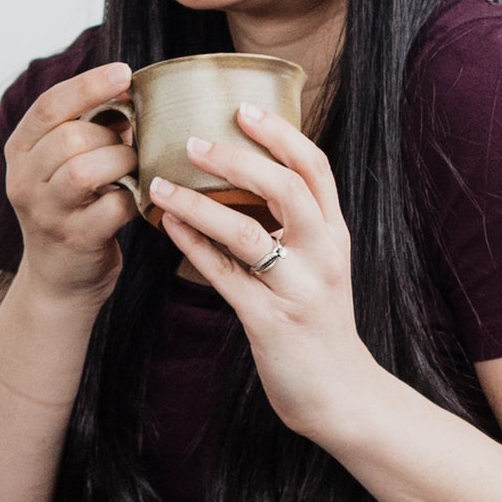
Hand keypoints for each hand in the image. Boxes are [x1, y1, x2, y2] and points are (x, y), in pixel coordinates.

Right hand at [2, 62, 141, 306]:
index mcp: (20, 151)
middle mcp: (23, 180)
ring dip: (123, 162)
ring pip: (86, 170)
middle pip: (70, 137)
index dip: (88, 85)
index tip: (125, 72)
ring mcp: (46, 213)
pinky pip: (112, 206)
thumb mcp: (61, 165)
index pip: (48, 106)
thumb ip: (84, 129)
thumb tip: (127, 93)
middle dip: (112, 135)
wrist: (59, 279)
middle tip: (130, 144)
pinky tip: (137, 198)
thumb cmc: (72, 208)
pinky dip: (133, 197)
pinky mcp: (75, 239)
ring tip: (133, 168)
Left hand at [146, 102, 390, 442]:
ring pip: (248, 233)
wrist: (340, 395)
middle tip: (191, 141)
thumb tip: (246, 178)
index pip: (315, 168)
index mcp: (334, 234)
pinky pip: (227, 277)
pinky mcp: (271, 322)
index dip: (281, 133)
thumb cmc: (319, 324)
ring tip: (161, 185)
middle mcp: (323, 255)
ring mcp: (299, 289)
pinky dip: (194, 247)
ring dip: (200, 204)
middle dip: (238, 159)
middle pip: (286, 188)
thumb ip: (294, 226)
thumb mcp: (319, 266)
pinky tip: (167, 227)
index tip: (242, 107)